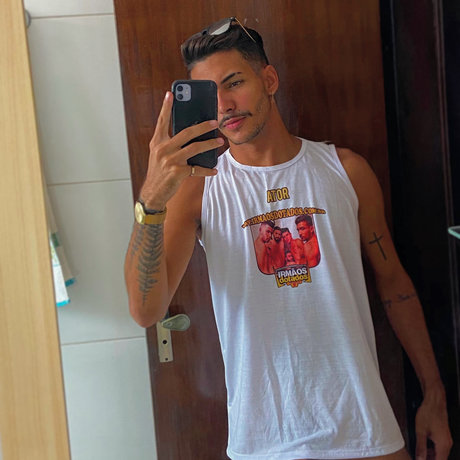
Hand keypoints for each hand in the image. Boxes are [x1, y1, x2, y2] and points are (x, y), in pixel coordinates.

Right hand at [140, 91, 223, 208]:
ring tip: (220, 141)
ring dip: (210, 144)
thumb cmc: (159, 173)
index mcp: (157, 142)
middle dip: (203, 126)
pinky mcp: (178, 172)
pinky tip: (214, 170)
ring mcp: (171, 160)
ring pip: (195, 148)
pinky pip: (197, 168)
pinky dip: (207, 170)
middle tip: (215, 122)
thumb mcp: (159, 155)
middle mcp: (163, 149)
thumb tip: (190, 135)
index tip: (170, 93)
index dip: (166, 107)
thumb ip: (170, 144)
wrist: (153, 193)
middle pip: (187, 132)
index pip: (162, 121)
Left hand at [415, 385, 451, 459]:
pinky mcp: (444, 435)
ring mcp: (447, 439)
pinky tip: (424, 446)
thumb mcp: (420, 431)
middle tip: (420, 457)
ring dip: (431, 455)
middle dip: (430, 459)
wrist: (434, 401)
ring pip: (441, 453)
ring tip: (420, 453)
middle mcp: (447, 443)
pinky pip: (440, 446)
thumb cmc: (428, 413)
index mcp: (443, 445)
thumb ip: (420, 447)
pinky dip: (433, 449)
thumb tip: (420, 458)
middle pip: (441, 458)